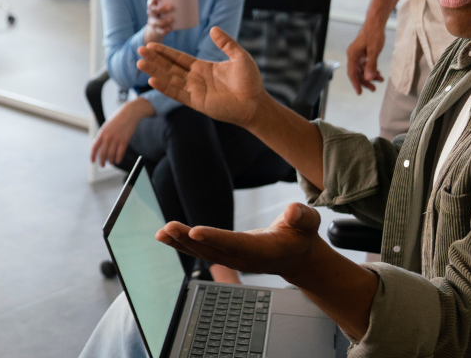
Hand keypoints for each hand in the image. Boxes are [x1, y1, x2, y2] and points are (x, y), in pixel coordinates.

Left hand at [90, 97, 153, 166]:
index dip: (92, 156)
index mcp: (102, 132)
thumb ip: (102, 134)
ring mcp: (116, 139)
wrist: (130, 112)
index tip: (93, 161)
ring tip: (112, 163)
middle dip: (102, 162)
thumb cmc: (118, 118)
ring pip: (111, 155)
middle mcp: (108, 137)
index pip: (94, 147)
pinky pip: (120, 153)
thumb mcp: (107, 125)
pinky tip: (118, 160)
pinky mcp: (125, 141)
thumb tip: (96, 143)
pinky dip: (118, 159)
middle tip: (102, 165)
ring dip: (111, 161)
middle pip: (102, 154)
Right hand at [137, 28, 267, 128]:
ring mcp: (195, 91)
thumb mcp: (239, 57)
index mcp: (203, 68)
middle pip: (170, 67)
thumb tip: (213, 29)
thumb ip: (226, 43)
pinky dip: (164, 88)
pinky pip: (177, 94)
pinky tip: (152, 81)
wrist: (255, 103)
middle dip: (155, 59)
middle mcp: (196, 79)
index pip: (179, 58)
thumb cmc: (250, 81)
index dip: (165, 52)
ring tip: (140, 63)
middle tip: (140, 51)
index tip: (151, 45)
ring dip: (154, 72)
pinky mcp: (197, 102)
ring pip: (169, 79)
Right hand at [144, 0, 174, 43]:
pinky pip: (159, 31)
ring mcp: (153, 22)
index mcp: (153, 4)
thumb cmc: (165, 13)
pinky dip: (164, 30)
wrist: (156, 29)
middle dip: (161, 8)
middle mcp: (151, 12)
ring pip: (155, 21)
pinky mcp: (156, 30)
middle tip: (170, 7)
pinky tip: (170, 28)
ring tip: (171, 19)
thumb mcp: (167, 5)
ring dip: (162, 21)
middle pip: (153, 9)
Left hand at [157, 202, 321, 280]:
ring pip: (204, 253)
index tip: (195, 231)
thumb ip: (302, 216)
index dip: (216, 238)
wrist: (296, 256)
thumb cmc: (301, 235)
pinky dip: (183, 244)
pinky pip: (201, 251)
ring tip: (162, 233)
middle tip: (169, 228)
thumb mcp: (308, 222)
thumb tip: (292, 211)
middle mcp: (245, 258)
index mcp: (265, 250)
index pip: (237, 244)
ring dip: (181, 243)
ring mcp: (234, 259)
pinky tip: (167, 236)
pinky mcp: (226, 254)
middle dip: (190, 240)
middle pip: (214, 251)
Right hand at [346, 20, 385, 94]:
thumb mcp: (374, 51)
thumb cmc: (374, 34)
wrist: (376, 22)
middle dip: (365, 81)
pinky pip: (365, 64)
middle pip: (357, 72)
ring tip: (380, 80)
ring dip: (370, 75)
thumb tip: (369, 78)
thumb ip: (371, 65)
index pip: (352, 73)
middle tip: (373, 89)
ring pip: (362, 69)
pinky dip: (371, 69)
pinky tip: (378, 72)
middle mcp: (353, 55)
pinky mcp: (362, 52)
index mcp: (352, 55)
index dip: (356, 83)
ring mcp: (358, 53)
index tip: (360, 92)